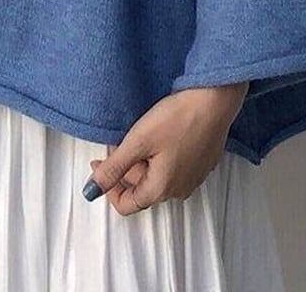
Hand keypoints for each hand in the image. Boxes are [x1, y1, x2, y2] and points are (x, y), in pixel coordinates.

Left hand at [82, 82, 248, 214]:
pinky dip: (160, 156)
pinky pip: (174, 168)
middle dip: (127, 168)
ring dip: (143, 161)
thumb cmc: (176, 119)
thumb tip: (91, 191)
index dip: (107, 186)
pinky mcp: (202, 163)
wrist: (214, 100)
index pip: (127, 204)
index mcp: (161, 189)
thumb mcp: (137, 141)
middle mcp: (180, 190)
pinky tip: (161, 134)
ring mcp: (194, 178)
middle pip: (142, 189)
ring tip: (141, 134)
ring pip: (157, 178)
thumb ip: (113, 168)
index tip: (99, 162)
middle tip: (122, 139)